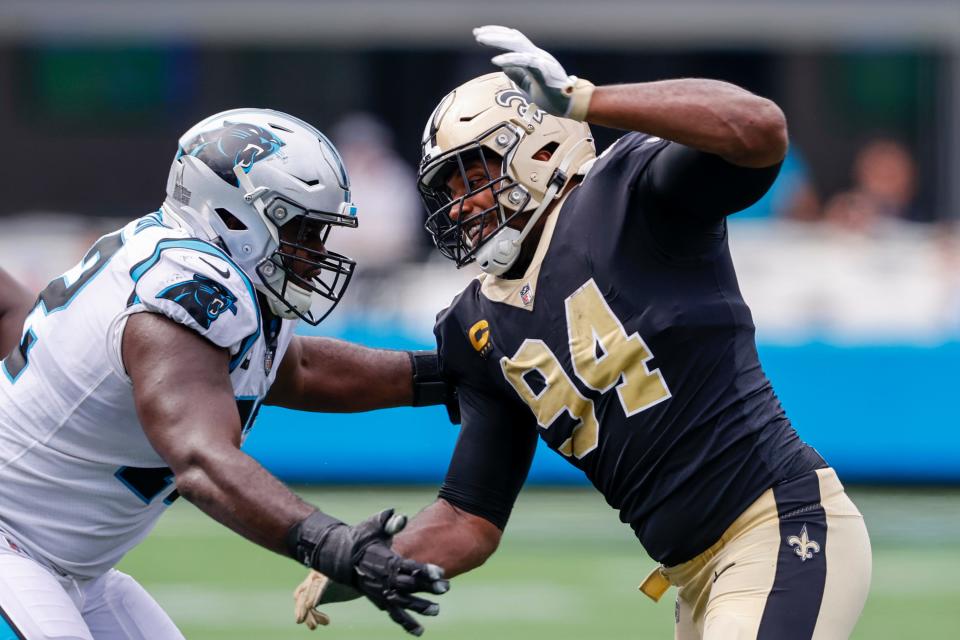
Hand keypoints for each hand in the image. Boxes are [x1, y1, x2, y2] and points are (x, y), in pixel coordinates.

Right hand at [288, 509, 448, 635]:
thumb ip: (389, 522)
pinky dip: (406, 623)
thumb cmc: (363, 537)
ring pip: (403, 603)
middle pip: (410, 586)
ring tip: (436, 610)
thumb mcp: (374, 526)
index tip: (440, 572)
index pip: (409, 567)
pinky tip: (420, 631)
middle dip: (428, 588)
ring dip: (420, 607)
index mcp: (387, 561)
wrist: (342, 556)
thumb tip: (401, 517)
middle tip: (446, 588)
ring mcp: (382, 592)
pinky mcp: (380, 600)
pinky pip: (394, 614)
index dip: (425, 570)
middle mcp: (385, 579)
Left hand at [473, 25, 593, 120]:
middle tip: (476, 33)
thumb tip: (504, 67)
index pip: (514, 40)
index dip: (497, 34)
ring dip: (498, 41)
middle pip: (514, 38)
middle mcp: (537, 55)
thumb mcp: (529, 85)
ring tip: (481, 40)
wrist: (570, 106)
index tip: (479, 34)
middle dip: (494, 34)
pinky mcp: (545, 71)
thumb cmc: (552, 97)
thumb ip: (518, 75)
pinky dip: (510, 59)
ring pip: (518, 45)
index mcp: (534, 57)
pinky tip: (496, 60)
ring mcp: (542, 61)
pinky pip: (526, 62)